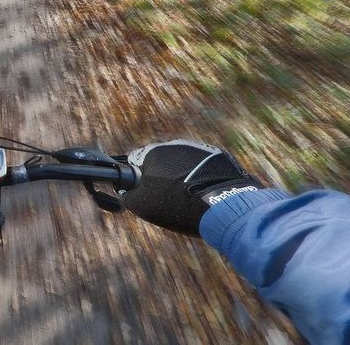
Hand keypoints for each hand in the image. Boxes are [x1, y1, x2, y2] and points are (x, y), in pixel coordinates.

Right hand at [123, 139, 262, 235]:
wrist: (223, 206)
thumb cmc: (176, 204)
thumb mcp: (142, 205)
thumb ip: (128, 195)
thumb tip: (125, 192)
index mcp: (153, 151)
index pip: (136, 160)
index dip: (137, 177)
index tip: (143, 192)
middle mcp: (175, 144)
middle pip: (161, 160)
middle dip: (161, 176)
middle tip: (167, 198)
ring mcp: (199, 148)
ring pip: (183, 163)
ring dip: (182, 176)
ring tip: (189, 199)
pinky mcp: (219, 156)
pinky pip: (204, 167)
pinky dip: (202, 178)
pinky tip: (205, 194)